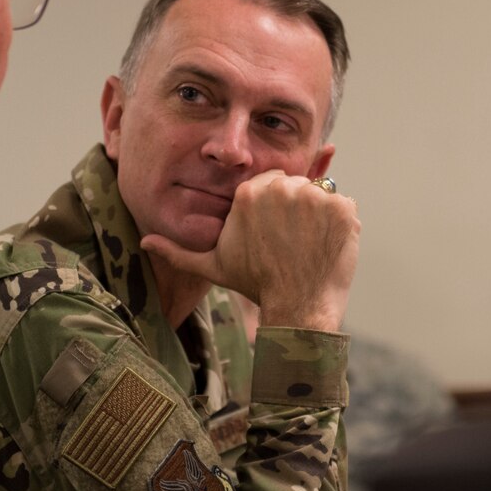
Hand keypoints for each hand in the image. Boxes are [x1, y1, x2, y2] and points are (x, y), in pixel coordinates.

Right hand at [142, 170, 359, 331]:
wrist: (296, 307)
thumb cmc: (254, 285)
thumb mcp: (212, 266)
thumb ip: (179, 250)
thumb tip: (145, 242)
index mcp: (249, 193)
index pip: (271, 183)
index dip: (276, 208)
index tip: (277, 234)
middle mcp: (281, 188)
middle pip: (296, 184)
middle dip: (297, 208)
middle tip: (294, 242)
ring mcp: (315, 196)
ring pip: (321, 193)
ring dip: (319, 216)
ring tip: (309, 246)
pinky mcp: (342, 208)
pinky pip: (345, 205)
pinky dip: (341, 224)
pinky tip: (327, 246)